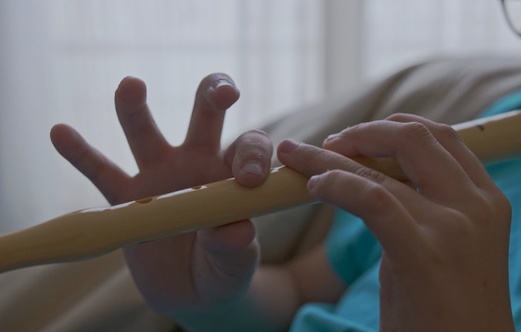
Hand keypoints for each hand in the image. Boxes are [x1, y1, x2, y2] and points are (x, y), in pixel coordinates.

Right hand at [50, 74, 272, 316]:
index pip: (247, 146)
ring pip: (146, 136)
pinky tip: (60, 133)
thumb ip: (235, 246)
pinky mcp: (126, 201)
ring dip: (136, 109)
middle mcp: (198, 165)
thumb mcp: (236, 264)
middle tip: (224, 93)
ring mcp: (160, 178)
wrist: (192, 293)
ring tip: (131, 85)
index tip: (249, 179)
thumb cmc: (224, 270)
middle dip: (213, 95)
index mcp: (232, 175)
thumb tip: (236, 230)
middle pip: (206, 117)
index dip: (253, 155)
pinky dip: (82, 155)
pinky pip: (102, 174)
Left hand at [277, 114, 513, 331]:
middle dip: (364, 131)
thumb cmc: (445, 309)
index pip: (440, 136)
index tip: (355, 138)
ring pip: (382, 166)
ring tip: (296, 157)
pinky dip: (337, 184)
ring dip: (330, 156)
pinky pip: (372, 199)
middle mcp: (477, 203)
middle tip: (327, 143)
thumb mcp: (442, 244)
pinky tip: (314, 187)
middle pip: (415, 136)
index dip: (391, 128)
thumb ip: (422, 205)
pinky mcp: (425, 252)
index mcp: (485, 198)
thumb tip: (374, 175)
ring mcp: (455, 225)